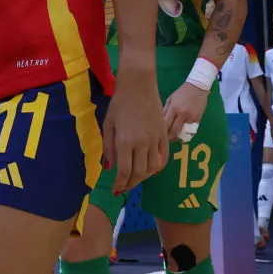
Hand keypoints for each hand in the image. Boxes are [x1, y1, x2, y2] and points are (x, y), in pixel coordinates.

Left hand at [102, 64, 167, 194]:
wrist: (139, 84)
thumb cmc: (120, 102)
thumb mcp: (108, 124)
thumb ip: (108, 147)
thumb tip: (110, 168)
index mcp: (125, 141)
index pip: (124, 171)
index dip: (120, 184)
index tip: (116, 189)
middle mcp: (142, 143)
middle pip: (139, 173)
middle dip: (131, 184)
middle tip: (125, 186)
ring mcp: (155, 139)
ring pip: (153, 168)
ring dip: (144, 177)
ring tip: (136, 177)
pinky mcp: (164, 133)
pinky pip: (164, 156)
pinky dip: (158, 166)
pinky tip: (152, 168)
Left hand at [162, 82, 208, 141]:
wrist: (198, 87)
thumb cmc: (182, 93)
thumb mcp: (170, 99)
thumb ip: (165, 111)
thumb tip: (160, 123)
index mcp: (174, 108)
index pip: (166, 125)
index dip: (162, 131)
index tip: (159, 134)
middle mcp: (182, 115)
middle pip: (174, 132)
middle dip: (169, 137)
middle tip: (165, 139)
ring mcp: (191, 118)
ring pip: (183, 134)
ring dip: (177, 138)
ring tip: (173, 138)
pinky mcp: (198, 120)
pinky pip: (191, 133)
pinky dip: (186, 136)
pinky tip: (182, 135)